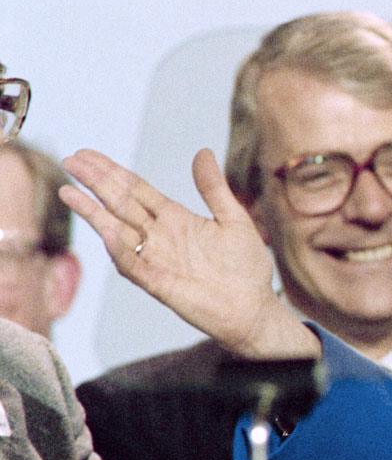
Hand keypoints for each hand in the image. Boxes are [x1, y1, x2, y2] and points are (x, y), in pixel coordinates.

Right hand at [58, 149, 316, 359]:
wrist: (255, 308)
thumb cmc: (246, 267)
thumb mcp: (234, 219)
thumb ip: (214, 188)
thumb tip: (202, 151)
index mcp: (175, 218)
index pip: (136, 189)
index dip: (112, 172)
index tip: (87, 154)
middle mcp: (159, 236)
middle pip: (121, 204)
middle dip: (96, 183)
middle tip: (70, 160)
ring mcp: (156, 259)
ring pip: (117, 231)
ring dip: (94, 213)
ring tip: (69, 192)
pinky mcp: (159, 283)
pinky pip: (134, 265)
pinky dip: (121, 250)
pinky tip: (108, 232)